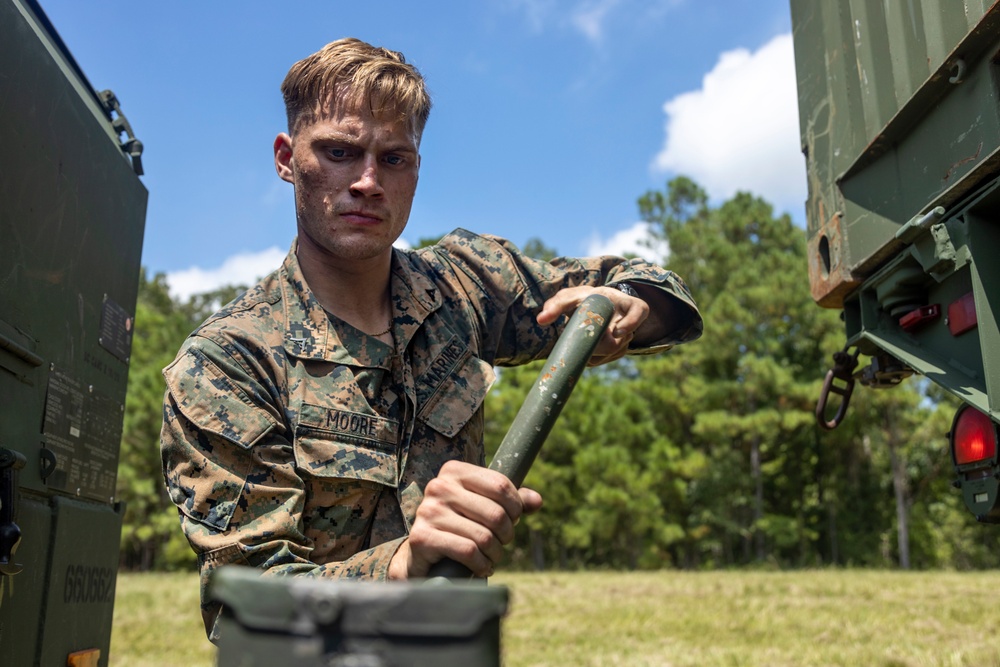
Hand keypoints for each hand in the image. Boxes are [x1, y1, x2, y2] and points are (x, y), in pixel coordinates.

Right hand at [388, 460, 542, 578]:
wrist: (422, 555)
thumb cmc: (460, 526)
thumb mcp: (484, 507)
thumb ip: (512, 502)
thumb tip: (537, 501)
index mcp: (454, 471)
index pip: (501, 484)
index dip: (516, 507)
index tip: (513, 519)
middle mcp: (439, 486)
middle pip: (496, 513)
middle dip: (506, 534)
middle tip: (501, 543)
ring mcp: (428, 511)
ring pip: (484, 536)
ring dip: (495, 553)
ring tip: (491, 557)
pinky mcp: (422, 537)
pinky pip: (468, 552)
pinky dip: (481, 565)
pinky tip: (481, 567)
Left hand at [536, 285, 650, 365]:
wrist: (596, 305)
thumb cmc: (582, 300)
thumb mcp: (569, 297)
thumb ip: (555, 304)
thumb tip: (541, 320)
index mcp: (621, 301)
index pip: (640, 310)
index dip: (632, 323)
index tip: (617, 333)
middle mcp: (629, 317)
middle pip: (618, 342)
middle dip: (598, 348)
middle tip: (583, 346)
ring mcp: (629, 333)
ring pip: (614, 352)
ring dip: (596, 354)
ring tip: (584, 345)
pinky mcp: (625, 345)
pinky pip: (612, 357)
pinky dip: (598, 358)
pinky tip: (589, 352)